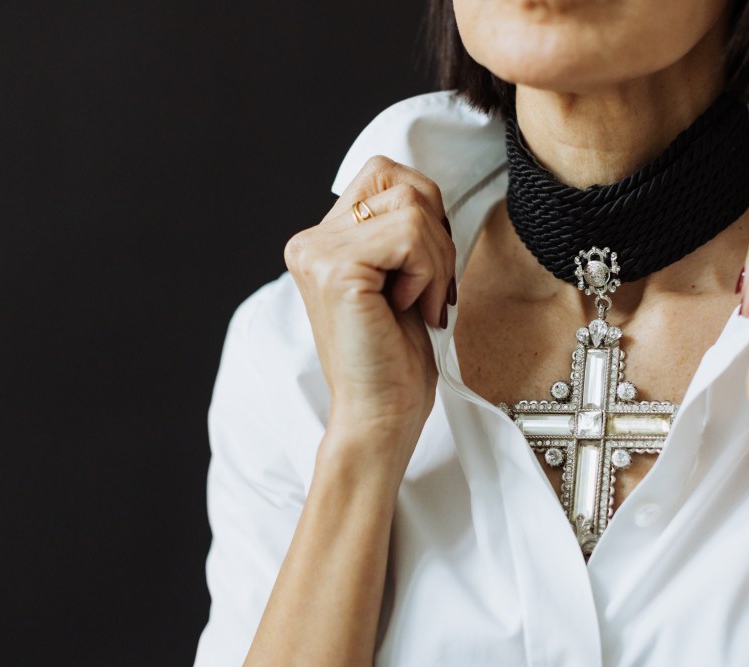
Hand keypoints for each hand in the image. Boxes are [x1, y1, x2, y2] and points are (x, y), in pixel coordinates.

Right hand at [284, 155, 455, 459]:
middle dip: (437, 234)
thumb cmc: (395, 357)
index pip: (385, 172)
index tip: (429, 266)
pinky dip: (428, 275)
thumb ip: (402, 230)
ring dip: (436, 261)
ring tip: (420, 304)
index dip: (426, 211)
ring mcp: (318, 253)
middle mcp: (311, 242)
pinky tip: (410, 309)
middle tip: (430, 289)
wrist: (381, 413)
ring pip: (412, 208)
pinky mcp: (336, 270)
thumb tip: (428, 193)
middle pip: (402, 182)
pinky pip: (411, 237)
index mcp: (323, 241)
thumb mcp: (400, 277)